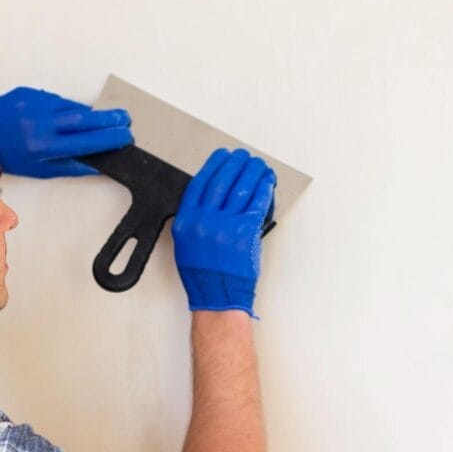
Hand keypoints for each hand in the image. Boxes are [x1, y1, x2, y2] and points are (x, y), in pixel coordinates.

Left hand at [0, 87, 132, 177]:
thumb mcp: (41, 169)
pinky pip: (58, 100)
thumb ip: (71, 166)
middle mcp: (40, 124)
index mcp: (44, 147)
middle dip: (108, 119)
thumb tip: (98, 163)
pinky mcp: (31, 93)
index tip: (124, 135)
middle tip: (125, 118)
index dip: (108, 138)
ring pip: (73, 108)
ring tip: (104, 119)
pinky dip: (69, 108)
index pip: (85, 141)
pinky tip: (74, 114)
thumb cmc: (12, 156)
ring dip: (90, 114)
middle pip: (84, 119)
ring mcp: (35, 105)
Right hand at [172, 149, 275, 317]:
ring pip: (241, 187)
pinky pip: (256, 203)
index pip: (200, 183)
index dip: (213, 165)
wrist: (218, 295)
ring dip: (253, 171)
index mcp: (187, 221)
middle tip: (244, 156)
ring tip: (258, 166)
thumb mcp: (186, 242)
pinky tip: (266, 182)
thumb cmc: (203, 273)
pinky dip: (263, 189)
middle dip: (236, 163)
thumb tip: (213, 194)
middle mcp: (204, 221)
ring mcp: (225, 226)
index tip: (222, 155)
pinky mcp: (245, 232)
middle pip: (222, 180)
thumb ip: (195, 217)